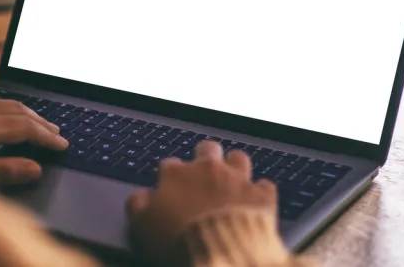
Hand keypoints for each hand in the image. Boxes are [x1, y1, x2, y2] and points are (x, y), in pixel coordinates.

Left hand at [0, 93, 67, 185]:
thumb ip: (2, 171)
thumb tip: (34, 169)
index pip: (25, 128)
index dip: (46, 137)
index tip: (62, 145)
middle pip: (18, 110)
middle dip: (40, 121)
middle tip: (57, 132)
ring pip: (3, 101)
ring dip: (24, 112)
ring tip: (37, 122)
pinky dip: (4, 105)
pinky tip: (1, 111)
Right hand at [127, 141, 278, 265]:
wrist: (219, 253)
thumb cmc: (178, 240)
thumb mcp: (142, 226)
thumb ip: (138, 206)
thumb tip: (140, 197)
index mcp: (176, 175)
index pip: (169, 165)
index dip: (169, 178)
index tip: (170, 190)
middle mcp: (207, 170)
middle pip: (207, 149)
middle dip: (205, 157)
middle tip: (204, 173)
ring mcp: (236, 180)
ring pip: (238, 158)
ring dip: (235, 168)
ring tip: (233, 181)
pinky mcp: (261, 196)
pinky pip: (265, 186)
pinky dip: (260, 193)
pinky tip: (256, 202)